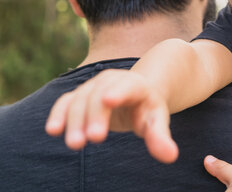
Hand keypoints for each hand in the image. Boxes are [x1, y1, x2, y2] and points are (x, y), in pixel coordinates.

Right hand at [45, 69, 177, 162]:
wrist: (137, 94)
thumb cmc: (148, 110)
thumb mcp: (157, 121)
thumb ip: (160, 137)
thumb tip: (171, 156)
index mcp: (136, 85)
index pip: (127, 86)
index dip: (118, 92)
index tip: (108, 100)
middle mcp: (113, 81)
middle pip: (100, 94)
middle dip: (95, 115)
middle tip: (95, 139)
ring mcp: (94, 86)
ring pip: (80, 99)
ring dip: (75, 121)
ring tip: (76, 145)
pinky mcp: (80, 95)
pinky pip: (66, 101)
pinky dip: (58, 114)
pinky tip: (53, 130)